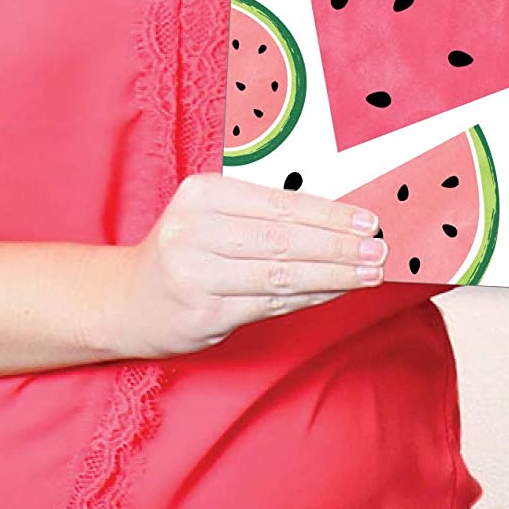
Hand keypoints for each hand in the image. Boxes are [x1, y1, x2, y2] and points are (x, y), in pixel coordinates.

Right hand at [116, 172, 387, 359]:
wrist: (129, 300)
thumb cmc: (186, 250)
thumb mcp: (210, 214)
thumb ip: (262, 214)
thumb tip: (337, 219)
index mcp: (201, 194)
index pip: (278, 203)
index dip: (327, 213)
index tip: (367, 219)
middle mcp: (195, 231)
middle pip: (283, 239)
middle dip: (338, 245)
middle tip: (379, 249)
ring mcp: (197, 276)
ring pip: (281, 275)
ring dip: (333, 274)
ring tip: (370, 272)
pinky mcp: (205, 315)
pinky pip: (271, 304)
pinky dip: (310, 297)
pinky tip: (336, 291)